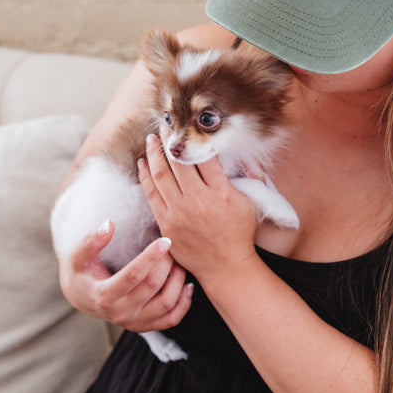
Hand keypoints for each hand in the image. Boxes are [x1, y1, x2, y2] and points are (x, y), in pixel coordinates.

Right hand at [58, 221, 193, 331]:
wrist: (83, 296)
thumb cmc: (83, 272)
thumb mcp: (78, 256)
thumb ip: (91, 241)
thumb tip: (108, 225)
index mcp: (104, 295)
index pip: (133, 275)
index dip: (151, 257)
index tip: (165, 240)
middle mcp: (120, 313)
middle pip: (153, 286)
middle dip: (167, 263)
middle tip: (173, 246)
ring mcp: (134, 322)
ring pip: (166, 304)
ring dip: (178, 280)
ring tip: (179, 261)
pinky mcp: (145, 326)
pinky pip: (171, 319)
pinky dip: (184, 304)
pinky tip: (187, 285)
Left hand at [138, 134, 258, 284]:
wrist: (226, 267)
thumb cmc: (240, 234)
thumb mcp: (251, 203)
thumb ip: (250, 177)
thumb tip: (246, 157)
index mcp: (222, 192)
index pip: (204, 157)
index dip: (194, 139)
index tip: (187, 126)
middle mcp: (199, 200)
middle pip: (179, 162)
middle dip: (171, 140)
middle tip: (165, 125)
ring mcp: (180, 212)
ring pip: (161, 175)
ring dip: (154, 153)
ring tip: (151, 139)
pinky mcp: (166, 224)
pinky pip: (151, 194)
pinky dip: (145, 176)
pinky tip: (142, 163)